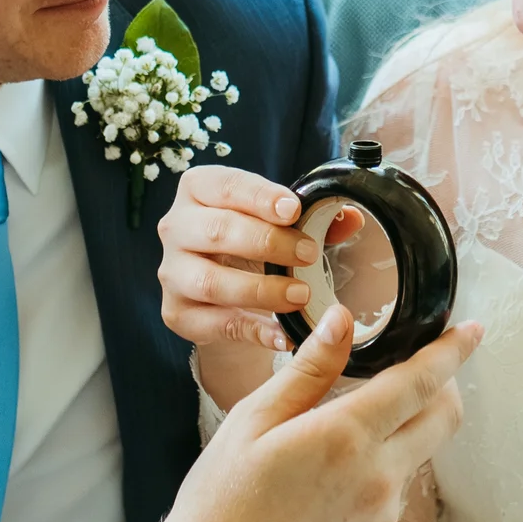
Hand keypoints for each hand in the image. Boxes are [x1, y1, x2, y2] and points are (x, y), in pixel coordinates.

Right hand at [107, 304, 481, 521]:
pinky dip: (376, 476)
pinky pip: (389, 499)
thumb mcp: (252, 422)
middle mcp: (378, 479)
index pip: (421, 382)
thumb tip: (343, 321)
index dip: (452, 351)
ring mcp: (380, 520)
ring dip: (400, 434)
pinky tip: (325, 486)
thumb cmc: (217, 505)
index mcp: (345, 437)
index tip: (471, 331)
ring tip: (341, 434)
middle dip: (445, 388)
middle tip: (424, 370)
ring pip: (413, 459)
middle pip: (442, 420)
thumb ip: (308, 369)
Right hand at [158, 165, 362, 353]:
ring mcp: (172, 272)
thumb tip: (350, 217)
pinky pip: (216, 323)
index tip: (294, 210)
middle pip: (217, 230)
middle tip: (309, 255)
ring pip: (211, 281)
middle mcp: (176, 227)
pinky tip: (283, 335)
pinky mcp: (177, 312)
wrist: (225, 295)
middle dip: (268, 242)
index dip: (260, 196)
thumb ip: (313, 219)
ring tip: (300, 295)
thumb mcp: (278, 225)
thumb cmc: (250, 246)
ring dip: (261, 289)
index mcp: (198, 190)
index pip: (225, 185)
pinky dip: (254, 331)